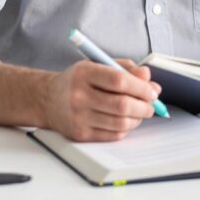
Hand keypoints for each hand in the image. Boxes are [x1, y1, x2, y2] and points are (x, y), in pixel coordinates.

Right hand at [41, 59, 161, 141]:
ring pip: (120, 123)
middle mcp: (79, 96)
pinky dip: (126, 129)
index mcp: (84, 73)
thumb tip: (148, 78)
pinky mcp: (80, 134)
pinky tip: (126, 121)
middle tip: (151, 105)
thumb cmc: (78, 80)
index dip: (141, 87)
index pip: (119, 81)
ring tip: (140, 112)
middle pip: (122, 105)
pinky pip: (113, 135)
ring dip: (137, 119)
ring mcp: (78, 117)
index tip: (151, 91)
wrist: (47, 99)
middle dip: (144, 106)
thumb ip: (125, 68)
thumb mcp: (98, 64)